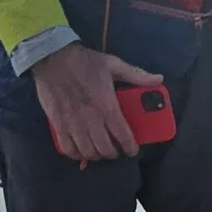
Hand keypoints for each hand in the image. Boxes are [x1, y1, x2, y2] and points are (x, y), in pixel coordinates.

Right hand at [32, 42, 167, 161]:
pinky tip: (81, 151)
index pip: (122, 135)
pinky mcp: (57, 124)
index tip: (132, 149)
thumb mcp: (113, 64)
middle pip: (105, 148)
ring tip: (100, 150)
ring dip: (97, 155)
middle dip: (114, 153)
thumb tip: (159, 79)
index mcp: (106, 105)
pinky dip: (76, 154)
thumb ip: (137, 75)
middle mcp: (90, 118)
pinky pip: (67, 148)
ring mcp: (72, 123)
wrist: (53, 56)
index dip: (130, 147)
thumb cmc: (84, 61)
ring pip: (88, 152)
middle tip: (116, 149)